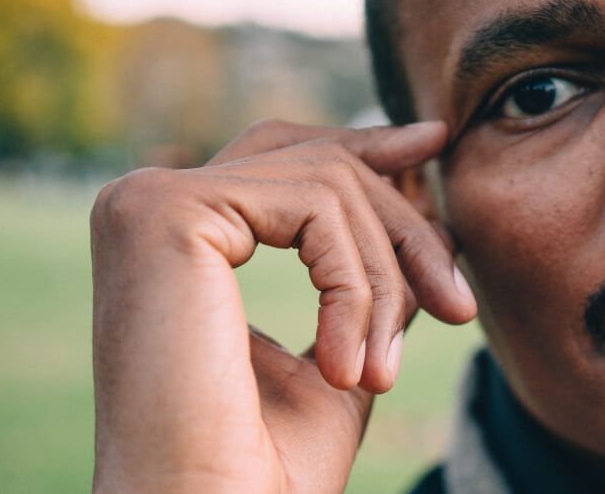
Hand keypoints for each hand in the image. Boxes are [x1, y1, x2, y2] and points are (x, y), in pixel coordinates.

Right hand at [89, 120, 476, 492]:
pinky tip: (349, 369)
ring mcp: (147, 201)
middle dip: (402, 225)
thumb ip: (371, 281)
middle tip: (459, 304)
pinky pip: (315, 206)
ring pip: (328, 183)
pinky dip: (357, 286)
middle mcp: (146, 204)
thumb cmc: (263, 466)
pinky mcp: (164, 211)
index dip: (362, 145)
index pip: (284, 158)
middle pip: (318, 163)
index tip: (433, 143)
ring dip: (385, 281)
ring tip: (381, 373)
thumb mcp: (341, 352)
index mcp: (175, 236)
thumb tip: (431, 216)